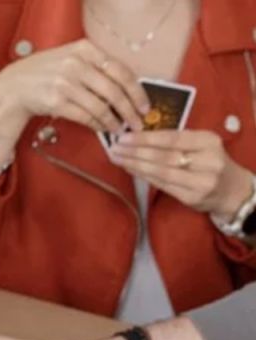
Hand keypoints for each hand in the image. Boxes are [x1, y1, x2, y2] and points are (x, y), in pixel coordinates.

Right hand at [0, 38, 149, 133]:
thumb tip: (126, 89)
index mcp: (85, 49)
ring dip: (114, 121)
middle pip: (114, 90)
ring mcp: (66, 83)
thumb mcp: (72, 59)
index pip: (120, 70)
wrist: (15, 85)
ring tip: (121, 129)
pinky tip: (104, 129)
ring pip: (101, 106)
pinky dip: (98, 125)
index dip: (136, 90)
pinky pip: (85, 116)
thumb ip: (96, 67)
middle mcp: (77, 64)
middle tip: (138, 123)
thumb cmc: (47, 73)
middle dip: (130, 110)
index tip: (145, 105)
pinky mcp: (57, 102)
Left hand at [110, 130, 253, 219]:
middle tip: (114, 148)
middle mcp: (207, 160)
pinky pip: (162, 185)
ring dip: (136, 165)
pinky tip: (130, 170)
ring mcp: (200, 181)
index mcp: (208, 141)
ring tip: (118, 159)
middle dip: (136, 152)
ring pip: (161, 172)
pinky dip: (144, 177)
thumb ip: (177, 141)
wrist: (232, 190)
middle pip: (164, 156)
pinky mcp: (192, 197)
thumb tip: (139, 136)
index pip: (172, 138)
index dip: (146, 138)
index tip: (124, 136)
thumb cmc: (209, 163)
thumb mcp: (201, 145)